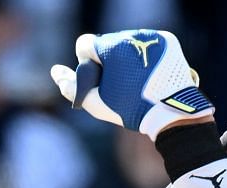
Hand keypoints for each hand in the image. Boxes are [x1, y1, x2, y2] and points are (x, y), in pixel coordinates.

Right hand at [51, 30, 213, 139]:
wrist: (171, 113)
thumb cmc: (129, 110)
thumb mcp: (95, 102)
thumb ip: (70, 86)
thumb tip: (55, 70)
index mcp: (109, 46)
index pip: (85, 44)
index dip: (87, 64)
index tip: (99, 80)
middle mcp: (129, 35)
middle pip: (107, 43)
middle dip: (108, 60)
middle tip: (121, 84)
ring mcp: (150, 35)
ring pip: (128, 42)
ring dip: (127, 56)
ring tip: (137, 80)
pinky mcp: (167, 39)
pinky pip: (148, 43)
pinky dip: (146, 55)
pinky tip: (150, 74)